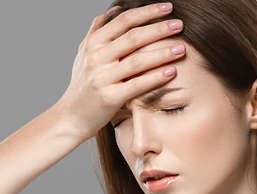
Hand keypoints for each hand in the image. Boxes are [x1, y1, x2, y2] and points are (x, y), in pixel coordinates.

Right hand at [58, 2, 184, 141]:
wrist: (71, 116)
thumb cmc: (83, 86)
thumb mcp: (84, 54)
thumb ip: (97, 31)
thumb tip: (113, 10)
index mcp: (93, 44)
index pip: (123, 21)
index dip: (147, 12)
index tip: (168, 7)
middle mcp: (96, 58)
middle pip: (133, 38)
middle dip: (159, 29)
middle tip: (180, 24)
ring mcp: (102, 78)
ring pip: (137, 60)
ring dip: (162, 53)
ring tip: (181, 49)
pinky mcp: (109, 98)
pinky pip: (136, 85)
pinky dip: (155, 77)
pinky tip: (171, 72)